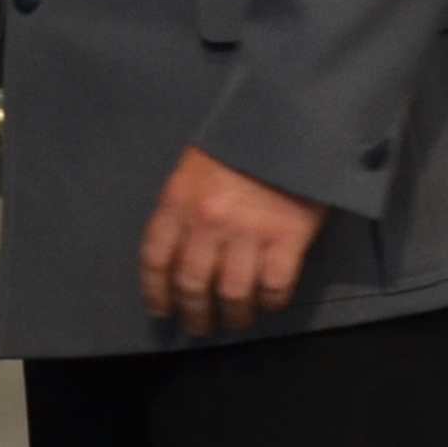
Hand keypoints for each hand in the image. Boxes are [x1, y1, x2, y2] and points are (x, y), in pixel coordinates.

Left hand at [139, 149, 326, 337]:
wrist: (291, 119)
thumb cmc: (241, 141)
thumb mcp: (195, 166)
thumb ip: (185, 206)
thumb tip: (180, 252)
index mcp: (179, 200)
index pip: (156, 259)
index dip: (156, 292)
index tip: (162, 309)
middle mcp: (208, 221)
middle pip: (192, 285)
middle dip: (195, 314)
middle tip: (201, 327)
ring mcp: (248, 231)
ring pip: (232, 295)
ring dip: (234, 316)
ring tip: (238, 320)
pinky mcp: (287, 238)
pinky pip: (274, 287)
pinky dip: (271, 303)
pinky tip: (270, 303)